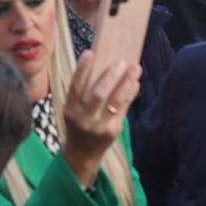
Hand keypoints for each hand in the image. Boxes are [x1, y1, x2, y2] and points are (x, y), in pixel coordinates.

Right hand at [60, 50, 139, 186]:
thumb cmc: (79, 124)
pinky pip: (123, 109)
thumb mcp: (73, 109)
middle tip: (121, 62)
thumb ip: (82, 93)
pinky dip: (130, 94)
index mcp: (70, 109)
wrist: (83, 153)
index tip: (90, 53)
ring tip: (135, 68)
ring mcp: (98, 126)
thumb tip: (101, 65)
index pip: (75, 86)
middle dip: (111, 76)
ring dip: (127, 82)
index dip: (82, 69)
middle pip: (98, 93)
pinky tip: (135, 84)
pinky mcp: (112, 131)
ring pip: (115, 101)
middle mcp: (83, 118)